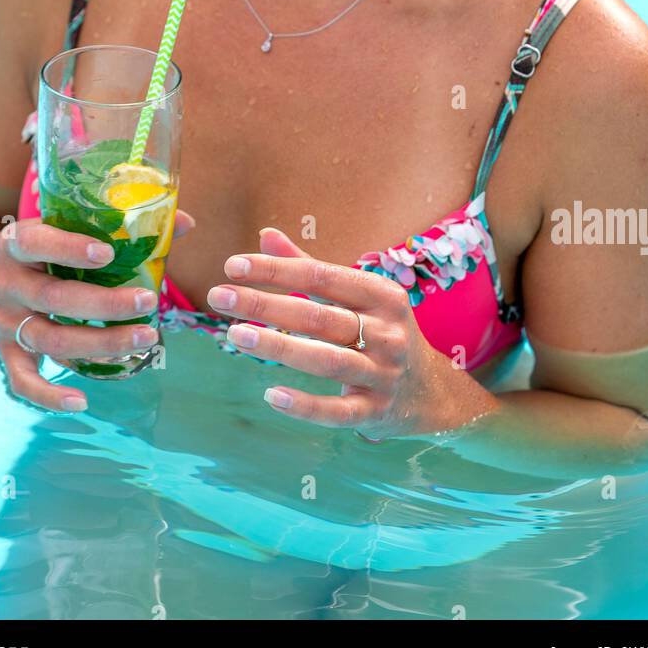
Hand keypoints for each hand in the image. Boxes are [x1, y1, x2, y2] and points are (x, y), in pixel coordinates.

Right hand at [0, 211, 194, 411]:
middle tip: (150, 302)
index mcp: (16, 244)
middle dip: (105, 304)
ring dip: (100, 344)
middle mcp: (8, 285)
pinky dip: (49, 397)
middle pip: (56, 298)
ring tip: (146, 339)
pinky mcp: (5, 353)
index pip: (37, 242)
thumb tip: (186, 223)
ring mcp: (5, 323)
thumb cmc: (38, 248)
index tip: (108, 252)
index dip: (70, 248)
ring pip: (52, 340)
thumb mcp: (60, 226)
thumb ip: (117, 224)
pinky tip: (82, 402)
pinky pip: (23, 381)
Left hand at [206, 227, 473, 438]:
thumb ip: (309, 268)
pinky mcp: (375, 412)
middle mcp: (387, 332)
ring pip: (327, 359)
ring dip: (279, 348)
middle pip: (318, 316)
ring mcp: (383, 374)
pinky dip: (305, 405)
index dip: (276, 270)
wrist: (430, 392)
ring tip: (236, 335)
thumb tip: (265, 235)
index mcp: (381, 295)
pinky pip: (337, 411)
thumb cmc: (381, 333)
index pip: (321, 276)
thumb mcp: (358, 297)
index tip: (233, 266)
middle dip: (265, 305)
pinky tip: (271, 395)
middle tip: (218, 296)